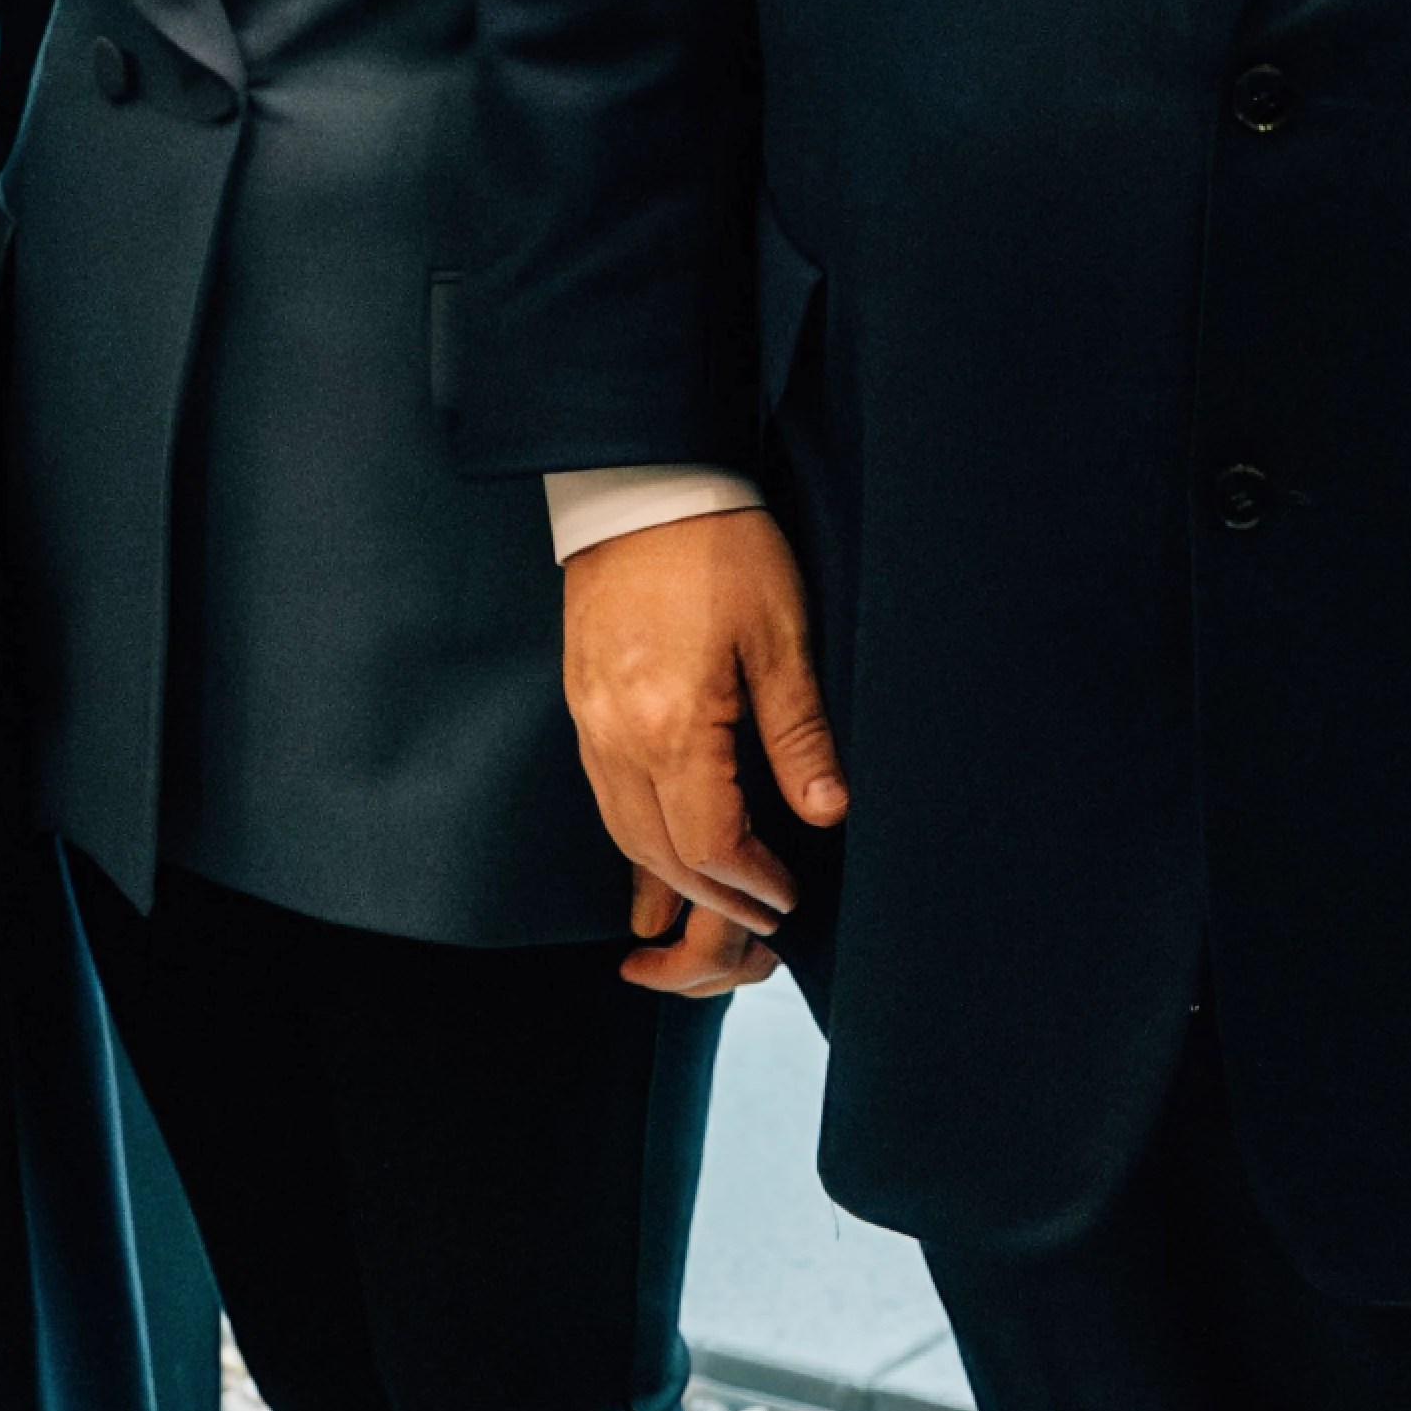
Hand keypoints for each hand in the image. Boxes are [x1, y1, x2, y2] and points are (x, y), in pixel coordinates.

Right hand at [565, 509, 839, 998]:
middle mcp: (617, 739)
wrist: (641, 485)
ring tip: (717, 910)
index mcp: (671, 726)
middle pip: (659, 856)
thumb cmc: (719, 548)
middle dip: (713, 903)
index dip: (753, 885)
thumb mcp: (780, 636)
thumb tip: (827, 813)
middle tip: (762, 924)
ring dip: (672, 880)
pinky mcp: (583, 709)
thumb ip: (799, 732)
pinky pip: (605, 801)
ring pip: (624, 835)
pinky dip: (637, 842)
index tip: (789, 899)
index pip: (708, 846)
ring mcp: (590, 726)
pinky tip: (659, 864)